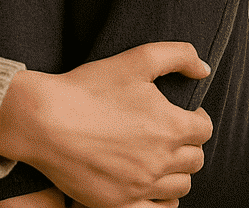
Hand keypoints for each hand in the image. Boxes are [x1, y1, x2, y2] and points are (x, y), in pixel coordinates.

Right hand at [0, 42, 213, 207]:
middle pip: (195, 160)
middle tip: (169, 135)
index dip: (197, 119)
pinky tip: (150, 187)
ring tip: (160, 159)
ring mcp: (141, 186)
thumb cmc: (88, 88)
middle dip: (187, 145)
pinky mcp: (119, 204)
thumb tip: (203, 69)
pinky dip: (161, 201)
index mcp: (171, 126)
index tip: (183, 114)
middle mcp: (161, 160)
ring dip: (177, 172)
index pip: (204, 130)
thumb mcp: (137, 59)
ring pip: (180, 187)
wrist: (44, 120)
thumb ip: (178, 56)